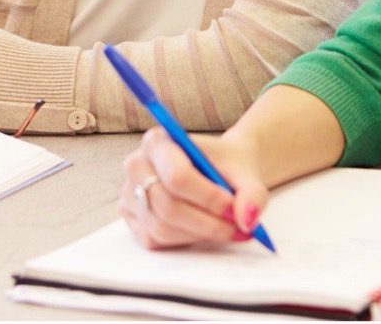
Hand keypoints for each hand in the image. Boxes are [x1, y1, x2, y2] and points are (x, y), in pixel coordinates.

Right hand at [120, 127, 268, 249]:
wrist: (219, 169)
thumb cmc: (227, 165)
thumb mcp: (246, 171)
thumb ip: (251, 194)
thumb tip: (246, 219)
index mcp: (158, 141)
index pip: (177, 176)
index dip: (208, 198)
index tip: (233, 208)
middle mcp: (137, 165)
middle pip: (168, 206)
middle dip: (207, 222)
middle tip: (238, 228)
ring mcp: (129, 193)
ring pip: (162, 227)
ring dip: (200, 234)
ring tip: (228, 229)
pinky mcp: (133, 219)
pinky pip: (157, 240)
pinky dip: (187, 240)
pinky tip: (206, 230)